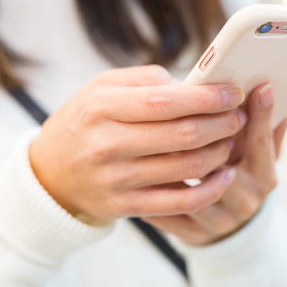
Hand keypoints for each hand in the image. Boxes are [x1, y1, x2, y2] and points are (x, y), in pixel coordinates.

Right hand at [29, 65, 246, 224]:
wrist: (50, 175)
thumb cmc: (86, 122)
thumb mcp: (100, 88)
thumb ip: (144, 80)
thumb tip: (191, 84)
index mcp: (102, 107)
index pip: (166, 101)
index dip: (207, 97)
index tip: (232, 92)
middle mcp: (107, 144)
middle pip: (183, 135)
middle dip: (221, 124)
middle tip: (237, 117)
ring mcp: (117, 179)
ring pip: (187, 167)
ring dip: (219, 153)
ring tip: (229, 141)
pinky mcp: (126, 207)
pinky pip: (180, 203)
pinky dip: (210, 190)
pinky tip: (224, 176)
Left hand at [143, 83, 286, 244]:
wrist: (230, 228)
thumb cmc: (241, 176)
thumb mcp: (257, 154)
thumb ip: (264, 126)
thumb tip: (268, 88)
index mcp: (264, 175)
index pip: (261, 142)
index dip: (260, 115)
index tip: (258, 86)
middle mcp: (245, 199)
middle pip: (223, 167)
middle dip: (201, 141)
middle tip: (180, 113)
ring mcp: (219, 220)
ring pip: (192, 191)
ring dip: (170, 167)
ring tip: (148, 143)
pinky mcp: (193, 234)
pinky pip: (168, 213)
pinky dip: (153, 193)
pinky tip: (137, 171)